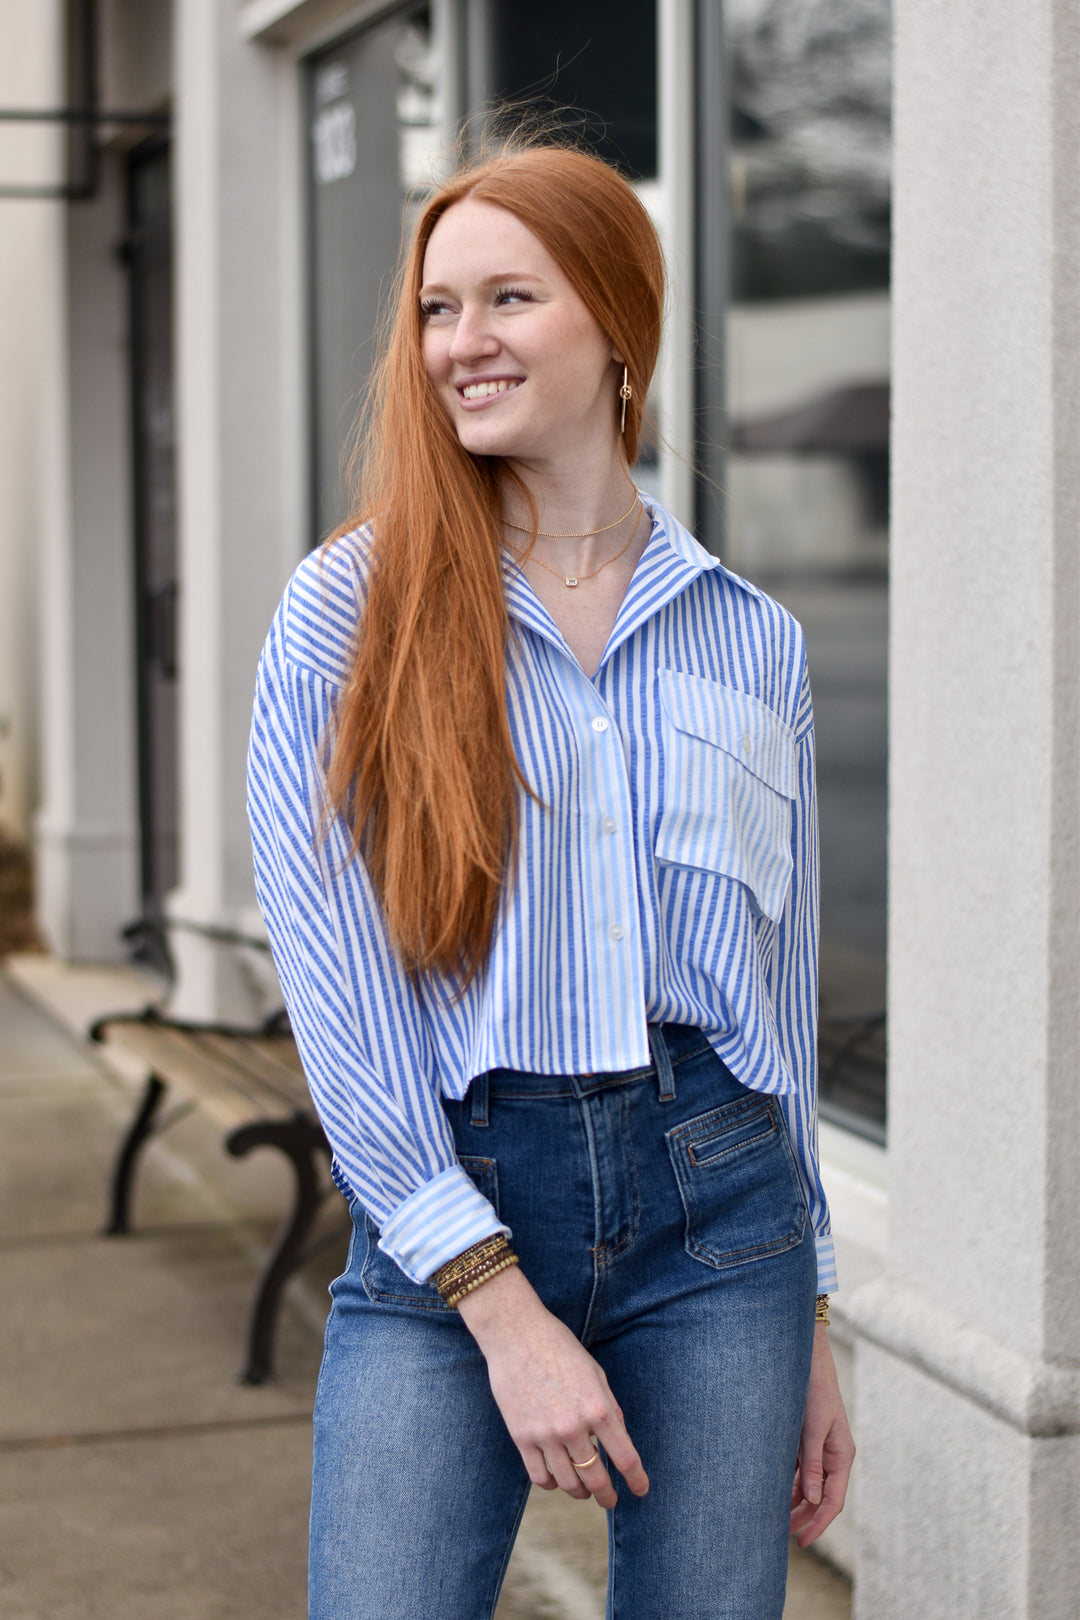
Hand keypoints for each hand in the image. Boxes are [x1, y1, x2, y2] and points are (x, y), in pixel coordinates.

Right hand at [457, 1266, 648, 1509]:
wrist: (516, 1335)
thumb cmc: (560, 1348)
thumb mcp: (595, 1373)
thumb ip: (610, 1408)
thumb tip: (619, 1440)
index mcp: (598, 1408)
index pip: (625, 1458)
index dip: (637, 1480)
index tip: (640, 1490)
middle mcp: (573, 1426)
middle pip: (597, 1479)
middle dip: (608, 1496)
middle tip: (611, 1501)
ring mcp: (545, 1435)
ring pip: (568, 1484)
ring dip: (581, 1493)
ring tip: (585, 1491)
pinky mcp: (521, 1437)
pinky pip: (539, 1476)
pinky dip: (552, 1485)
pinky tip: (557, 1480)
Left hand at [789, 1323, 854, 1546]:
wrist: (806, 1359)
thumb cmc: (814, 1390)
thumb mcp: (813, 1428)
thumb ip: (813, 1464)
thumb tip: (815, 1500)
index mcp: (841, 1456)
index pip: (833, 1501)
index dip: (819, 1524)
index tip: (802, 1542)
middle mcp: (832, 1456)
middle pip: (820, 1497)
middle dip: (804, 1517)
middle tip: (781, 1536)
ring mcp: (818, 1448)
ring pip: (808, 1485)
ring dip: (794, 1501)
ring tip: (774, 1518)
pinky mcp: (805, 1440)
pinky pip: (799, 1469)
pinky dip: (788, 1482)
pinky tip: (773, 1491)